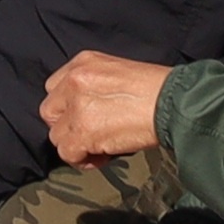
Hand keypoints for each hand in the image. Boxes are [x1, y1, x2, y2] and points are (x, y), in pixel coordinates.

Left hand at [38, 48, 174, 163]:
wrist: (173, 103)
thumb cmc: (157, 90)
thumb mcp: (118, 74)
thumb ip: (94, 87)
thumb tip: (88, 111)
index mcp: (82, 63)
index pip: (55, 89)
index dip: (68, 108)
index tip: (84, 118)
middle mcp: (75, 80)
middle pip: (49, 112)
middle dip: (67, 127)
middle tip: (90, 135)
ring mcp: (77, 106)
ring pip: (57, 136)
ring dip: (76, 145)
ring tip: (101, 147)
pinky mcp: (83, 131)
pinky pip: (68, 153)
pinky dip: (83, 160)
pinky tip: (103, 156)